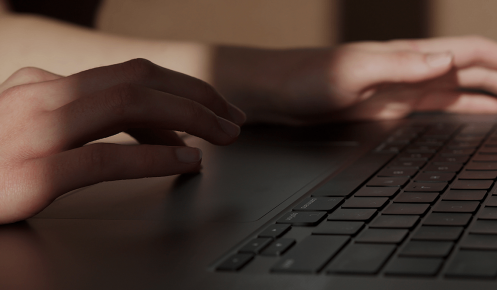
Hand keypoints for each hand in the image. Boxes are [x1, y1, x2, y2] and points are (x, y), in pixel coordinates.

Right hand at [0, 58, 245, 223]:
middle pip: (139, 81)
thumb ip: (64, 104)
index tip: (215, 105)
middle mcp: (42, 98)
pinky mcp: (31, 175)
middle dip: (197, 97)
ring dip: (188, 119)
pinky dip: (155, 158)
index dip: (182, 86)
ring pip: (128, 107)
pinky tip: (186, 163)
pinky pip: (105, 159)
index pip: (131, 73)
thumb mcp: (20, 116)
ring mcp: (35, 134)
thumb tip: (126, 114)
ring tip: (221, 136)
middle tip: (232, 118)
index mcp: (46, 85)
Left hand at [247, 36, 496, 123]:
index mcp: (408, 56)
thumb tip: (446, 61)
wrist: (280, 94)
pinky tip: (481, 113)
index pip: (470, 52)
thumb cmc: (308, 78)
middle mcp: (411, 69)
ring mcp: (403, 88)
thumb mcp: (353, 71)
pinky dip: (465, 107)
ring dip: (493, 92)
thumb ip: (400, 66)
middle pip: (473, 69)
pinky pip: (438, 105)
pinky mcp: (391, 106)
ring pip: (461, 87)